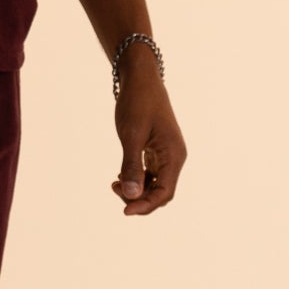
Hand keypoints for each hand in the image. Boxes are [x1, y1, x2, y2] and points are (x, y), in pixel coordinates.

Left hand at [109, 47, 186, 214]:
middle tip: (114, 188)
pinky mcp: (157, 150)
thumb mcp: (131, 135)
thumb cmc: (137, 102)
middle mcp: (174, 158)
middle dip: (139, 198)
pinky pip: (150, 174)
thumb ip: (131, 166)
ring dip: (137, 190)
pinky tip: (120, 176)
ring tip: (114, 183)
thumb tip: (131, 195)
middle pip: (161, 193)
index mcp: (173, 155)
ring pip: (155, 185)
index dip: (145, 205)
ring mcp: (166, 154)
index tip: (124, 211)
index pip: (164, 193)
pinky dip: (137, 179)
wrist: (140, 78)